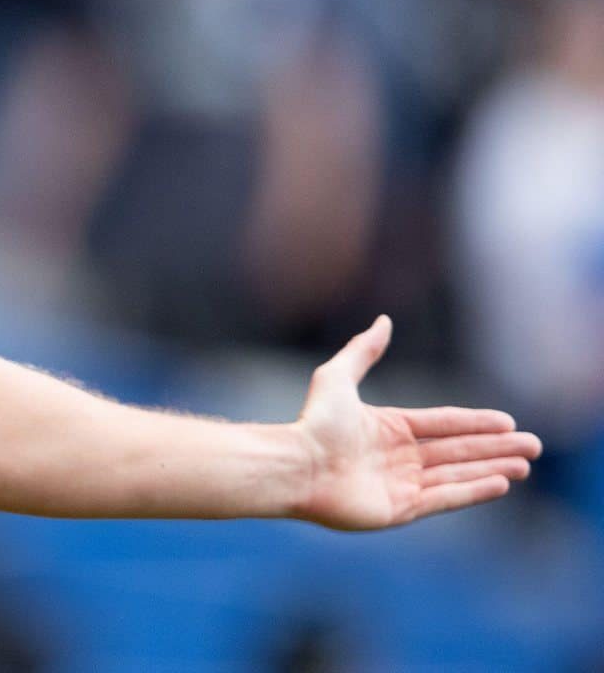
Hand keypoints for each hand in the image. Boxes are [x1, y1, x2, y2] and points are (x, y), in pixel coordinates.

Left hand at [292, 316, 540, 529]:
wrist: (296, 465)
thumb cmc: (314, 423)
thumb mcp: (337, 377)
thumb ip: (363, 351)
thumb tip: (383, 320)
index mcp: (388, 428)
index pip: (443, 425)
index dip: (476, 423)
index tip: (508, 422)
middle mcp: (398, 457)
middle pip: (457, 451)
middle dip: (495, 448)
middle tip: (534, 446)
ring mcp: (400, 484)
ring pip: (457, 474)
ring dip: (492, 469)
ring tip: (525, 465)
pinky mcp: (400, 509)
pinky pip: (445, 498)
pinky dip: (473, 491)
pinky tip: (500, 484)